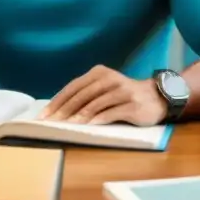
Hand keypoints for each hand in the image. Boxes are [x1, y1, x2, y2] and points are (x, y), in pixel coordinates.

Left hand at [37, 65, 166, 125]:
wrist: (156, 97)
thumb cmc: (124, 96)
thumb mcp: (104, 89)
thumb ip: (86, 95)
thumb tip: (59, 111)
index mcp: (99, 73)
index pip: (73, 86)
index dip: (57, 101)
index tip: (44, 115)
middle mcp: (109, 79)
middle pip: (82, 95)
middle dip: (64, 110)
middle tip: (51, 123)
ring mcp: (122, 91)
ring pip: (95, 103)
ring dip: (79, 116)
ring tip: (67, 126)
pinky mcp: (132, 105)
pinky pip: (112, 112)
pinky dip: (98, 119)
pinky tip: (88, 126)